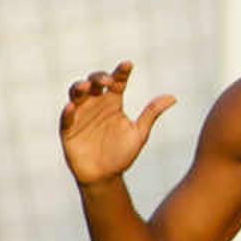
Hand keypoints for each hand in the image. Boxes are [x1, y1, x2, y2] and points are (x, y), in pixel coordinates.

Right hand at [60, 62, 174, 186]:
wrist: (107, 176)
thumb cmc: (122, 153)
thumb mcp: (140, 132)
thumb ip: (152, 113)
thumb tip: (173, 97)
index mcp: (113, 103)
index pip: (117, 82)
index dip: (122, 72)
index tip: (129, 64)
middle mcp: (96, 104)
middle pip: (94, 83)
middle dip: (99, 78)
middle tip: (108, 81)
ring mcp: (81, 115)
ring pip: (76, 94)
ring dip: (79, 88)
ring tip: (86, 86)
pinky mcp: (69, 129)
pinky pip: (67, 117)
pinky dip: (69, 111)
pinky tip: (72, 107)